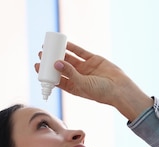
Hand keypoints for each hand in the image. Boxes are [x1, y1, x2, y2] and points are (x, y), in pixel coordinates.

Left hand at [35, 41, 152, 120]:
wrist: (120, 89)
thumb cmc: (101, 92)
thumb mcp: (83, 84)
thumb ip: (70, 73)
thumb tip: (56, 62)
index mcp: (74, 87)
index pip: (57, 79)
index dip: (46, 73)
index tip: (37, 66)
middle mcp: (78, 77)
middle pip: (61, 67)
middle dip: (51, 61)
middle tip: (41, 54)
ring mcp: (86, 68)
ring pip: (70, 58)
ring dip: (60, 53)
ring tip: (49, 46)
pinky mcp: (93, 60)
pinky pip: (80, 52)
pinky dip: (72, 47)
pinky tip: (64, 43)